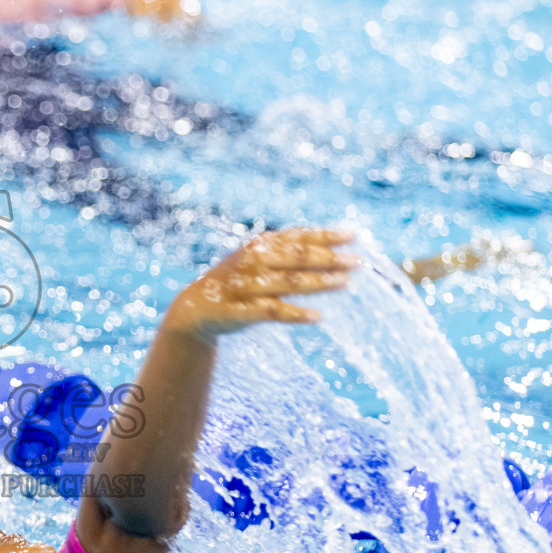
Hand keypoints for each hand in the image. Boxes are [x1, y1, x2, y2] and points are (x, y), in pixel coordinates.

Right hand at [162, 228, 356, 339]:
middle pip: (296, 258)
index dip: (325, 235)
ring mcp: (246, 286)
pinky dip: (295, 314)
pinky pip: (272, 311)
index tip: (353, 235)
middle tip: (357, 262)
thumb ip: (287, 252)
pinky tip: (317, 317)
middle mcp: (253, 262)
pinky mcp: (240, 311)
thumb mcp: (257, 260)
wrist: (195, 307)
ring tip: (344, 283)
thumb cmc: (236, 282)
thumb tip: (330, 248)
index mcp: (259, 246)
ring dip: (318, 282)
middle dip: (328, 258)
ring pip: (288, 282)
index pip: (297, 237)